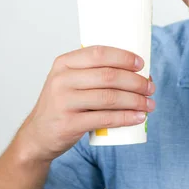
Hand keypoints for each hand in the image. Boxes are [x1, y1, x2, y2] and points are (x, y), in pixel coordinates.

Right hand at [17, 45, 155, 162]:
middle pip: (108, 76)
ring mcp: (64, 102)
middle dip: (136, 81)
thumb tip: (139, 71)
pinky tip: (139, 117)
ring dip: (135, 101)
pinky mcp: (68, 124)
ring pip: (109, 98)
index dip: (124, 57)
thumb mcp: (70, 80)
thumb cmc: (64, 103)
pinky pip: (104, 119)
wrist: (37, 135)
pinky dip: (126, 118)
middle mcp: (62, 80)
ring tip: (150, 104)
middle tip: (151, 87)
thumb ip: (94, 71)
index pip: (98, 53)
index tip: (142, 65)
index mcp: (64, 63)